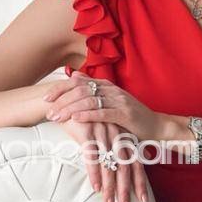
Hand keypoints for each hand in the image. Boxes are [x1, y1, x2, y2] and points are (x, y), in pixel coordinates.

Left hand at [44, 71, 163, 141]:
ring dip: (70, 109)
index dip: (60, 89)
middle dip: (61, 101)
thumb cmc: (131, 116)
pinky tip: (76, 119)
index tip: (45, 98)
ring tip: (57, 117)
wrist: (156, 126)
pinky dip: (87, 115)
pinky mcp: (125, 114)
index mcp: (106, 85)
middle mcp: (111, 90)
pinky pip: (102, 113)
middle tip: (48, 112)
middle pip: (80, 90)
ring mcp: (119, 101)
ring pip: (88, 101)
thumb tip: (75, 75)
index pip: (78, 82)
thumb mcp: (111, 100)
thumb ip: (93, 88)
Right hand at [56, 116, 149, 201]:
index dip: (139, 181)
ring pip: (110, 165)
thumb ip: (109, 148)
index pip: (135, 162)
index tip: (143, 199)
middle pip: (125, 166)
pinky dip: (95, 174)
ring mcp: (102, 133)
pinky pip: (93, 158)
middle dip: (126, 189)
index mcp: (122, 135)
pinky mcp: (87, 132)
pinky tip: (96, 188)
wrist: (66, 98)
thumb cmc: (84, 118)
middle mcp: (116, 134)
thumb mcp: (101, 132)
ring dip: (110, 186)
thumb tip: (113, 168)